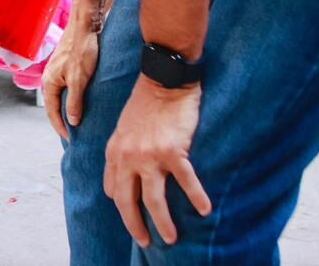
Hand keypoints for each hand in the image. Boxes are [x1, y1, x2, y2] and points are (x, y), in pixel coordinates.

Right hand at [42, 20, 100, 139]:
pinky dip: (73, 97)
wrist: (86, 23)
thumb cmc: (82, 49)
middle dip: (63, 119)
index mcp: (49, 82)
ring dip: (69, 108)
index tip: (70, 140)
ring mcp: (58, 70)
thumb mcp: (79, 79)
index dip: (61, 127)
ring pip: (61, 95)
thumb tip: (72, 122)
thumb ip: (75, 101)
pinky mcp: (67, 64)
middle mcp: (50, 77)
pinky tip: (83, 99)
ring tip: (79, 120)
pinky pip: (67, 86)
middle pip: (55, 104)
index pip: (52, 112)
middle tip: (74, 134)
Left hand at [103, 78, 211, 247]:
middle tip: (146, 241)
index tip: (133, 218)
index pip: (113, 189)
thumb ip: (123, 150)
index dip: (123, 206)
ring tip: (171, 238)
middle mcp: (128, 156)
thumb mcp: (124, 127)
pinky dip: (196, 198)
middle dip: (135, 225)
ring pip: (153, 200)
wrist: (164, 78)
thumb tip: (123, 173)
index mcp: (115, 151)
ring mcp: (149, 155)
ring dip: (162, 222)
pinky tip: (204, 210)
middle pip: (128, 201)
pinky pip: (185, 182)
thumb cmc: (146, 101)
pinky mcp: (172, 150)